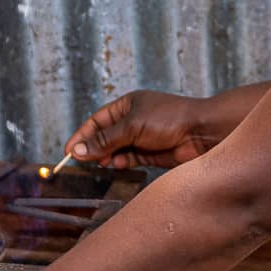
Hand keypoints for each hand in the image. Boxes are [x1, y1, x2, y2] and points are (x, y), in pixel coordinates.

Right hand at [63, 90, 222, 169]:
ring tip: (101, 163)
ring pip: (116, 149)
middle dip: (93, 148)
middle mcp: (133, 120)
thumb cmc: (170, 119)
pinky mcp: (151, 153)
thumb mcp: (132, 126)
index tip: (68, 150)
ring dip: (107, 157)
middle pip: (105, 136)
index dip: (82, 135)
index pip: (97, 120)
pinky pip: (129, 158)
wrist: (202, 132)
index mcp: (128, 105)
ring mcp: (142, 137)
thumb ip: (104, 140)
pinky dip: (121, 162)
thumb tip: (78, 150)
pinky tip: (116, 165)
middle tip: (81, 161)